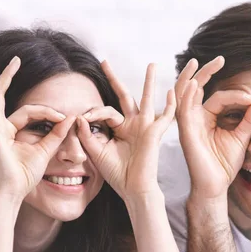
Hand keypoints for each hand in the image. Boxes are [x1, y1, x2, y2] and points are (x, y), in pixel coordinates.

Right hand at [0, 57, 73, 199]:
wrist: (15, 191)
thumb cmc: (25, 175)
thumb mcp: (46, 150)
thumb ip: (56, 133)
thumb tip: (69, 117)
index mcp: (10, 129)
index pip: (29, 110)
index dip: (48, 111)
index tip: (64, 116)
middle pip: (0, 96)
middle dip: (7, 76)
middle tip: (15, 59)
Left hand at [77, 61, 174, 200]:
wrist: (133, 189)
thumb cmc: (118, 174)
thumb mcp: (97, 152)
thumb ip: (87, 135)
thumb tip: (80, 117)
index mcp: (120, 129)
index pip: (106, 111)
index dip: (94, 112)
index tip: (82, 117)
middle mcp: (133, 125)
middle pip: (124, 96)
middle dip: (114, 79)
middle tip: (104, 61)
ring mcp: (145, 127)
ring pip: (146, 99)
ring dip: (149, 82)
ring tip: (152, 65)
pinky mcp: (155, 133)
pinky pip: (166, 116)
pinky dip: (170, 105)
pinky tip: (170, 92)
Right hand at [175, 57, 250, 198]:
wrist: (216, 185)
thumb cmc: (225, 164)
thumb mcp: (242, 137)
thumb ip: (250, 119)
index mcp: (206, 118)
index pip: (219, 97)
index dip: (236, 95)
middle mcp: (195, 118)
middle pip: (196, 88)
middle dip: (205, 72)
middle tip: (220, 58)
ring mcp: (188, 124)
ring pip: (184, 95)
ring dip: (189, 78)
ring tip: (196, 63)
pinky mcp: (185, 132)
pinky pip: (182, 110)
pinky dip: (186, 96)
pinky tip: (192, 84)